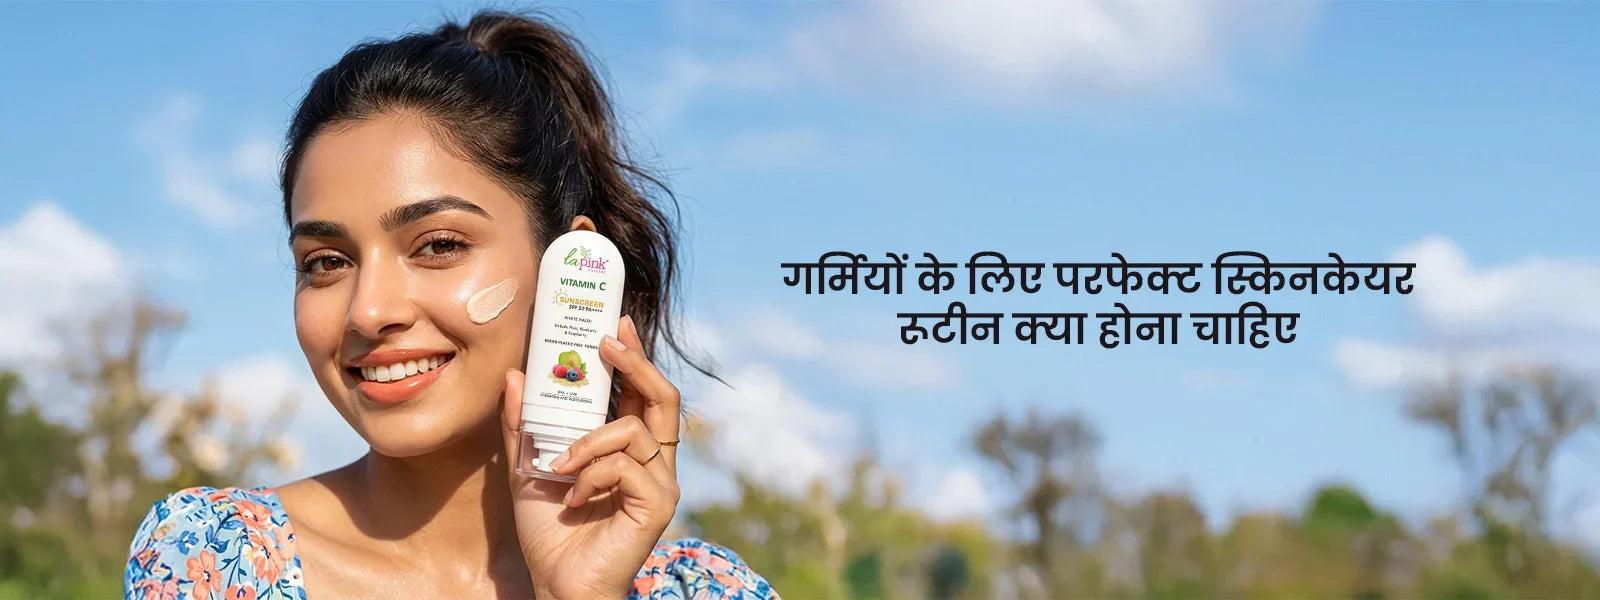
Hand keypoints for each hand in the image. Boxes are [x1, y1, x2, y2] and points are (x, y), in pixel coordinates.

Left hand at [500, 314, 681, 599]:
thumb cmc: (551, 533)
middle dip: (636, 362)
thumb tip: (516, 375)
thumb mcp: (529, 468)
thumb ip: (524, 425)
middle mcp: (653, 462)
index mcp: (629, 450)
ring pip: (633, 429)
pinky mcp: (657, 505)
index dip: (634, 354)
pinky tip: (573, 497)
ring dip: (588, 440)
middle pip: (662, 397)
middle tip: (605, 342)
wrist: (556, 585)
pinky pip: (625, 465)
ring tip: (559, 464)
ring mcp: (660, 483)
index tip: (615, 322)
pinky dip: (591, 473)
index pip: (641, 392)